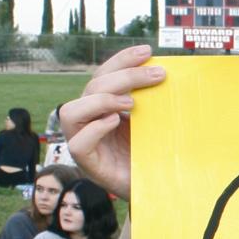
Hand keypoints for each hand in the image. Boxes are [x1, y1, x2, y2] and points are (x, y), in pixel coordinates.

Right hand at [60, 45, 163, 200]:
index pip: (103, 75)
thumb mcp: (157, 120)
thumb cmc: (157, 152)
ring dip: (101, 100)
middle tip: (157, 75)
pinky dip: (95, 128)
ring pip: (71, 111)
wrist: (161, 188)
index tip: (147, 51)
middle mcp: (90, 120)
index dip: (121, 60)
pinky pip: (78, 143)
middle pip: (91, 87)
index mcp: (104, 106)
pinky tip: (116, 121)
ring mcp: (84, 142)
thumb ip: (154, 99)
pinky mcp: (88, 163)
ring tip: (132, 103)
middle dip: (124, 76)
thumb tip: (167, 70)